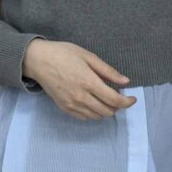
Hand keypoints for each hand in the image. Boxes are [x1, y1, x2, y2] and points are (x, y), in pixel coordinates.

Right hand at [22, 39, 136, 120]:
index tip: (132, 98)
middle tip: (118, 96)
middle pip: (107, 111)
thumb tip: (125, 81)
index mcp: (89, 82)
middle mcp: (81, 97)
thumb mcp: (88, 56)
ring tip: (106, 99)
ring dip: (106, 110)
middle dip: (118, 106)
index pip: (114, 100)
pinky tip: (93, 103)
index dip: (127, 102)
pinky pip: (84, 118)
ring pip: (97, 117)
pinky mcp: (64, 108)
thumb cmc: (63, 54)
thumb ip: (108, 71)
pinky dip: (93, 114)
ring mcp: (72, 105)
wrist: (38, 60)